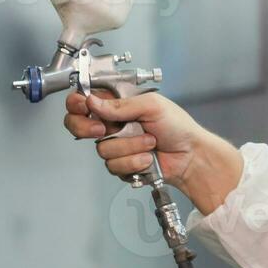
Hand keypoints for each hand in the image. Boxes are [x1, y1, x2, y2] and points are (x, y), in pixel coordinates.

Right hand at [63, 91, 242, 214]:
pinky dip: (134, 162)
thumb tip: (93, 102)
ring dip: (129, 147)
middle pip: (78, 126)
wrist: (190, 156)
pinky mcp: (121, 165)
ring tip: (150, 142)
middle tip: (104, 129)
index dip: (77, 104)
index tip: (85, 107)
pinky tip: (148, 158)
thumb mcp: (151, 105)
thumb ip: (120, 105)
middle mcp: (112, 124)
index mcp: (117, 104)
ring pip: (102, 149)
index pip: (84, 101)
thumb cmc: (177, 126)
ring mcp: (115, 145)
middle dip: (88, 128)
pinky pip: (114, 166)